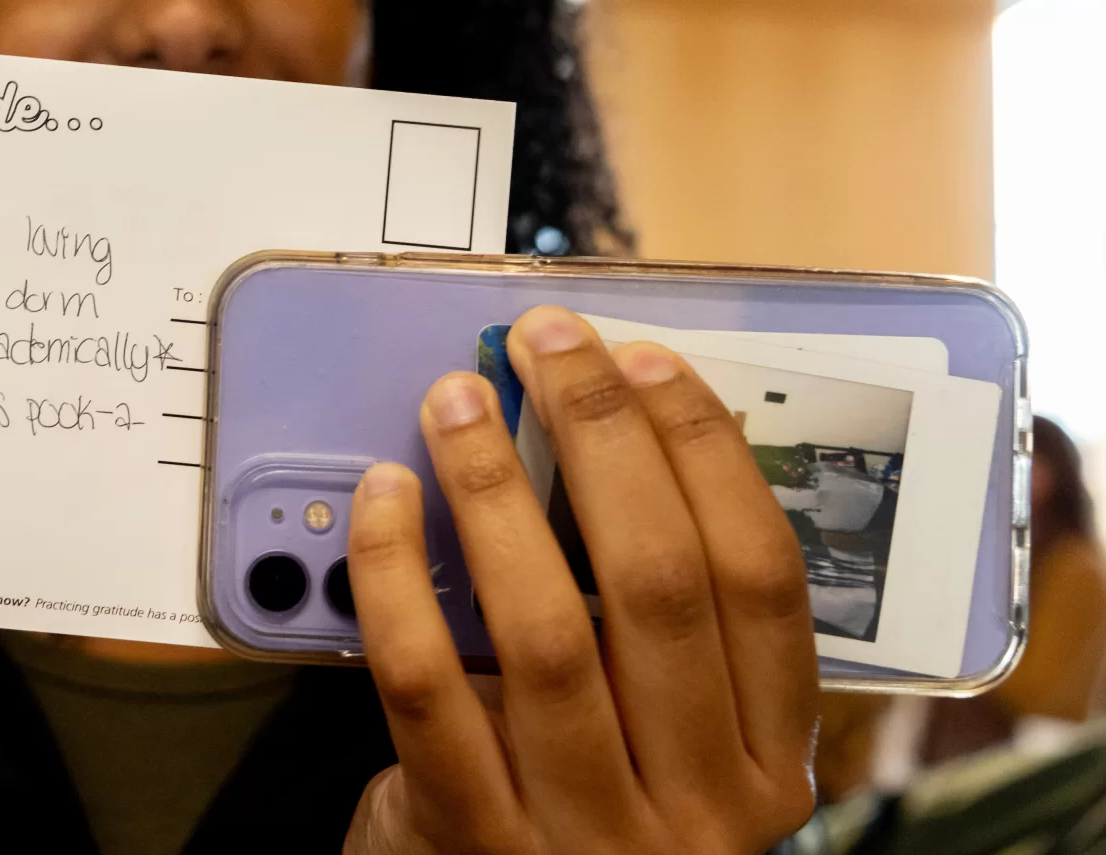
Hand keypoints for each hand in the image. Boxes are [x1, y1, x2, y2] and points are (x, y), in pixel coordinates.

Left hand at [345, 306, 817, 853]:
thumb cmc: (574, 810)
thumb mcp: (657, 735)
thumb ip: (649, 620)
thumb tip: (597, 429)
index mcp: (766, 764)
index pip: (762, 579)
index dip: (704, 453)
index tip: (646, 363)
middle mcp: (698, 808)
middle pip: (659, 581)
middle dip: (601, 435)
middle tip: (545, 345)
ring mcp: (586, 835)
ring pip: (544, 627)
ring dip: (494, 489)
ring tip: (458, 403)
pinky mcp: (473, 840)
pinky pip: (427, 684)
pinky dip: (396, 576)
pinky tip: (384, 499)